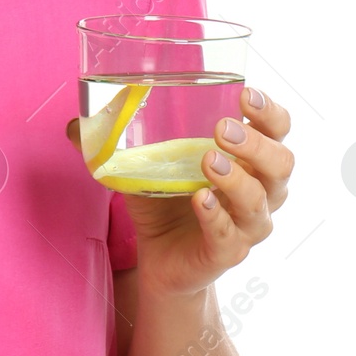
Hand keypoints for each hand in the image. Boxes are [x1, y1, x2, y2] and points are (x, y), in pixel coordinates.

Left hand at [66, 90, 293, 300]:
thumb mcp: (140, 165)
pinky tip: (200, 201)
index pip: (277, 131)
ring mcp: (245, 225)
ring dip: (236, 179)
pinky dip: (216, 218)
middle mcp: (259, 191)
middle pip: (280, 163)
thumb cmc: (162, 202)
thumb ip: (114, 142)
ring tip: (208, 160)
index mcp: (247, 161)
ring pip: (260, 201)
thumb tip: (75, 124)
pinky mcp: (227, 253)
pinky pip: (229, 237)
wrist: (159, 261)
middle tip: (223, 128)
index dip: (270, 113)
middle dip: (256, 143)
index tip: (247, 94)